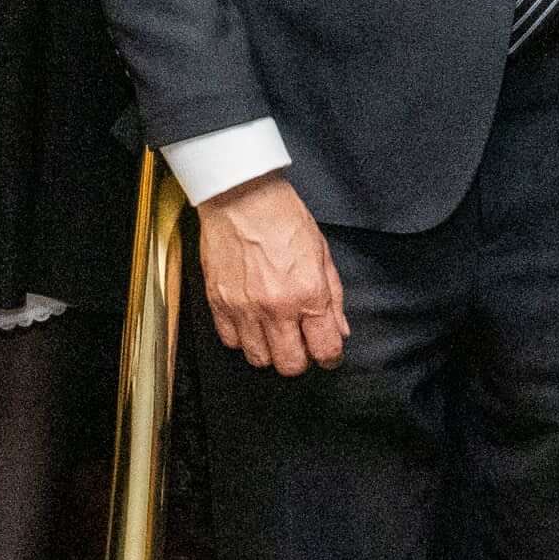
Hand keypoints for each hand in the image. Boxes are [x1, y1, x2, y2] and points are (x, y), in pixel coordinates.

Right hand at [196, 170, 347, 373]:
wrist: (240, 195)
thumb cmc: (283, 216)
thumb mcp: (322, 252)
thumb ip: (333, 297)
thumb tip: (340, 330)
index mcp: (308, 293)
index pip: (325, 350)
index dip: (331, 357)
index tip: (328, 354)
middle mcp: (276, 307)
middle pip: (290, 365)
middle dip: (301, 359)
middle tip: (301, 344)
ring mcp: (244, 308)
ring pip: (259, 359)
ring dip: (270, 351)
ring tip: (275, 332)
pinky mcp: (218, 303)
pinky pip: (231, 341)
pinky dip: (243, 338)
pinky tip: (251, 322)